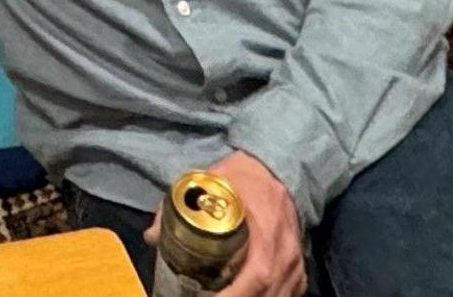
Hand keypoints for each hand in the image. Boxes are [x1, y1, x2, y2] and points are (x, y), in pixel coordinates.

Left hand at [144, 151, 304, 296]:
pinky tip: (249, 296)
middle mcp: (286, 254)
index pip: (256, 278)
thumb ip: (176, 208)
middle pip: (268, 295)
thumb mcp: (205, 184)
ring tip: (222, 296)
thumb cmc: (240, 179)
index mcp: (266, 235)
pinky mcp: (300, 268)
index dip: (233, 296)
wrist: (276, 168)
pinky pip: (289, 294)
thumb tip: (152, 236)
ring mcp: (296, 263)